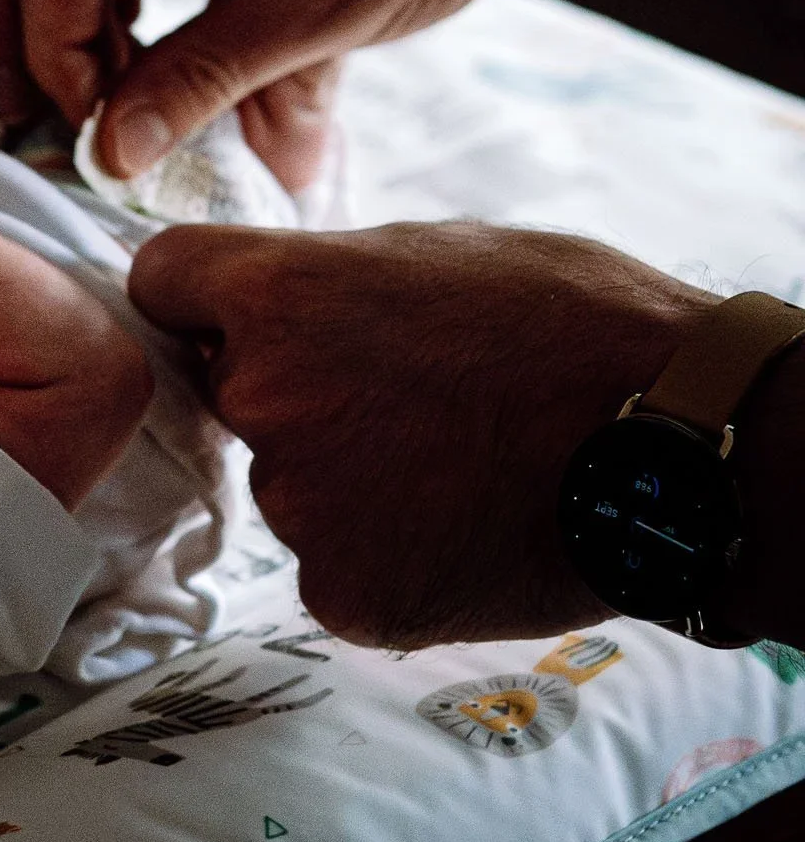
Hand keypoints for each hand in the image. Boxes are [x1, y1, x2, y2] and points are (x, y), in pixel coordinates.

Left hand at [127, 221, 715, 647]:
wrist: (679, 448)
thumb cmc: (574, 324)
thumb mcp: (438, 248)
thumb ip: (328, 274)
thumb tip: (272, 295)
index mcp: (275, 293)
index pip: (163, 280)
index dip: (203, 298)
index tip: (239, 314)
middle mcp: (261, 397)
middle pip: (230, 392)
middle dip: (292, 392)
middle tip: (399, 398)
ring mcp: (296, 505)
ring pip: (288, 484)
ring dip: (343, 478)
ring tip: (451, 462)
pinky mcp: (340, 593)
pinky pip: (332, 566)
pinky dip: (382, 554)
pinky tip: (456, 530)